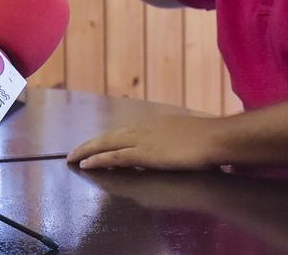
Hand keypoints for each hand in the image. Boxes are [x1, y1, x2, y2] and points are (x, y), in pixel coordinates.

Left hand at [68, 115, 223, 170]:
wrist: (215, 138)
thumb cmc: (208, 138)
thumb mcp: (186, 135)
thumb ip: (172, 139)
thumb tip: (170, 145)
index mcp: (155, 123)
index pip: (125, 131)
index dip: (109, 138)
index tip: (97, 144)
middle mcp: (144, 128)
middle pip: (110, 135)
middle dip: (91, 144)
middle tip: (73, 152)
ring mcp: (142, 140)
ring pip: (107, 144)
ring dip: (88, 151)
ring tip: (72, 158)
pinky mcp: (143, 154)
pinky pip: (114, 156)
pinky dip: (98, 159)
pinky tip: (86, 163)